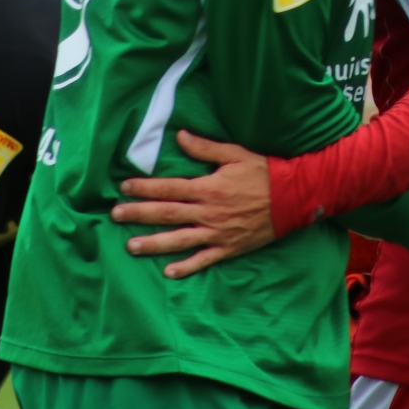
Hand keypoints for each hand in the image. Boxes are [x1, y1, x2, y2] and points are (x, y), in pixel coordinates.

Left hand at [112, 130, 274, 278]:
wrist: (294, 198)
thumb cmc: (264, 172)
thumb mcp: (235, 153)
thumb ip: (205, 147)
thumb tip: (179, 136)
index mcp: (208, 187)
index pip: (169, 188)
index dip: (145, 188)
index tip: (123, 187)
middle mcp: (209, 212)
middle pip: (167, 214)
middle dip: (139, 215)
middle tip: (115, 215)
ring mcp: (218, 233)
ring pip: (180, 240)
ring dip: (154, 244)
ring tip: (131, 246)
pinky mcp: (229, 248)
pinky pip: (205, 260)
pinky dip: (187, 267)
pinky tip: (169, 272)